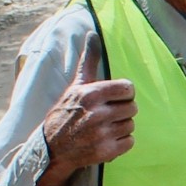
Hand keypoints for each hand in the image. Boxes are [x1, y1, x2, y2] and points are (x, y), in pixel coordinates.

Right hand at [38, 37, 135, 185]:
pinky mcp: (107, 151)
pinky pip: (130, 142)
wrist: (52, 147)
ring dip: (121, 126)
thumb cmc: (66, 111)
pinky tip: (106, 138)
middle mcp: (97, 113)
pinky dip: (122, 142)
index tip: (114, 97)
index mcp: (90, 94)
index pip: (128, 88)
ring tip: (104, 126)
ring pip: (131, 125)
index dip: (124, 93)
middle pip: (132, 108)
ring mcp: (102, 134)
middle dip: (122, 110)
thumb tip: (93, 34)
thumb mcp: (76, 85)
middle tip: (107, 113)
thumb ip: (89, 61)